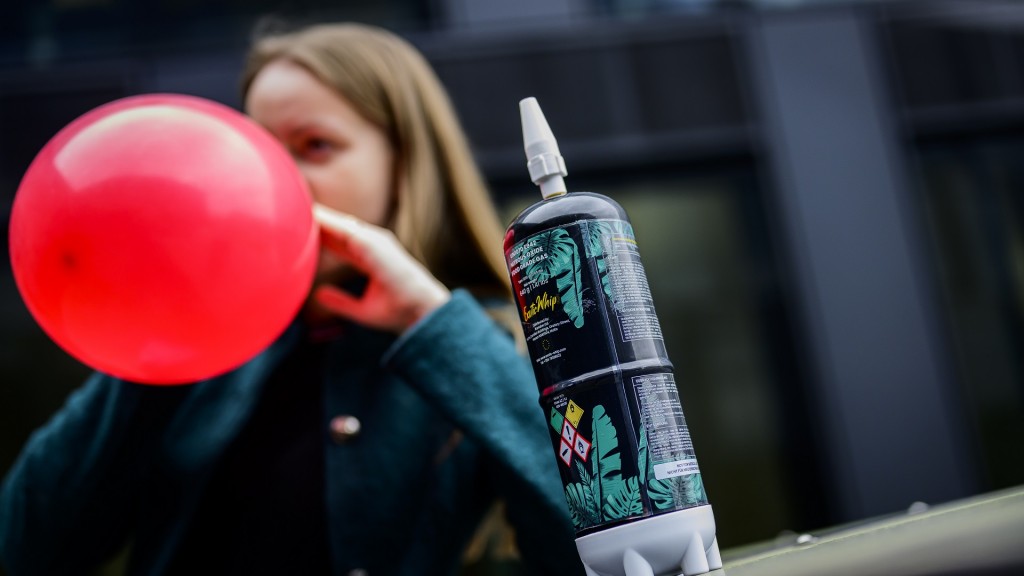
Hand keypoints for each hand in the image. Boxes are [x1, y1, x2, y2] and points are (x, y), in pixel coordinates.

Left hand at [311, 204, 450, 333]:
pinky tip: (312, 215)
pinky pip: (346, 229)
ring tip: (298, 205)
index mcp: (371, 258)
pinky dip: (329, 221)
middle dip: (318, 220)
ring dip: (321, 216)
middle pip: (339, 229)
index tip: (300, 228)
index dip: (322, 235)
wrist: (419, 312)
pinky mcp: (375, 244)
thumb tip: (318, 295)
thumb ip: (340, 301)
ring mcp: (376, 242)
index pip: (341, 242)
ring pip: (342, 225)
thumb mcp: (361, 309)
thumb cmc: (398, 312)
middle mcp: (374, 246)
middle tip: (293, 209)